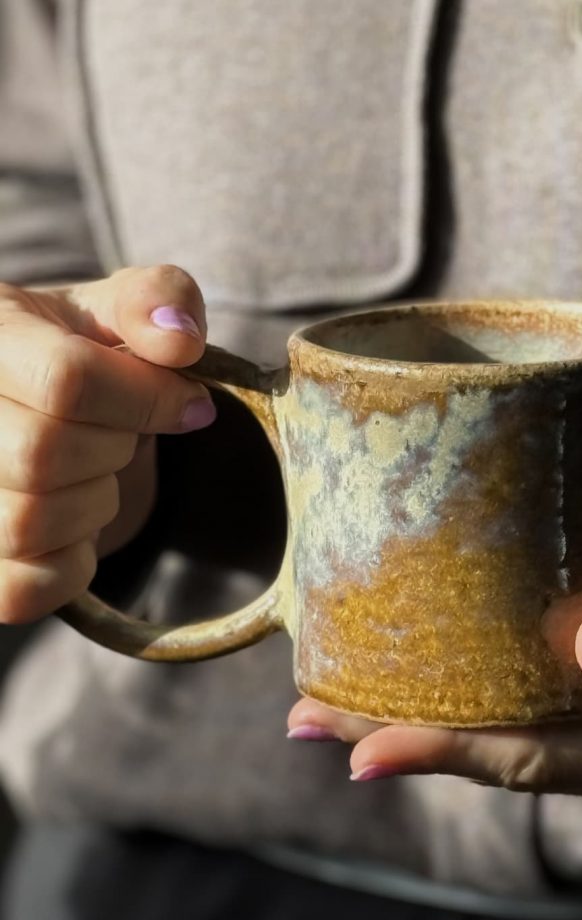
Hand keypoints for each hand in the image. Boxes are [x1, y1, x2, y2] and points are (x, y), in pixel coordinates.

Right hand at [0, 266, 213, 623]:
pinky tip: (76, 527)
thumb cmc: (83, 350)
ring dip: (93, 505)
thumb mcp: (119, 310)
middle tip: (124, 435)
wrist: (36, 403)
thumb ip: (157, 300)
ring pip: (29, 522)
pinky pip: (23, 589)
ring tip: (93, 473)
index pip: (67, 380)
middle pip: (44, 455)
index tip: (191, 404)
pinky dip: (71, 567)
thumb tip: (179, 342)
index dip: (151, 399)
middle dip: (115, 448)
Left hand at [288, 503, 581, 815]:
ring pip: (533, 739)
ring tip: (360, 697)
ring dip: (448, 721)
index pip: (533, 758)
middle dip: (414, 738)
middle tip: (312, 715)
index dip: (437, 751)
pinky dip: (500, 699)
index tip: (347, 742)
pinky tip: (460, 673)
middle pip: (514, 757)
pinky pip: (564, 716)